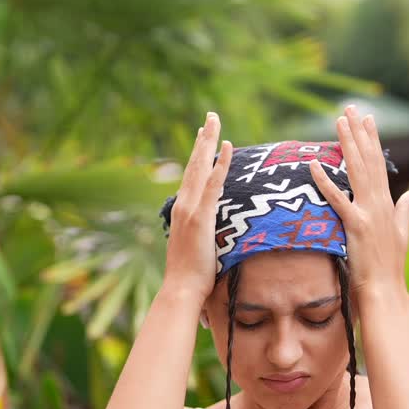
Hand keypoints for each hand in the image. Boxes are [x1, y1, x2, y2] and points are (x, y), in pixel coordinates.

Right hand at [162, 112, 233, 302]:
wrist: (180, 290)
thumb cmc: (190, 278)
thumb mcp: (195, 250)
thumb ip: (200, 237)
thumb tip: (208, 238)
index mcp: (182, 212)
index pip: (191, 177)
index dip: (198, 155)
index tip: (204, 137)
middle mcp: (183, 206)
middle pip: (193, 165)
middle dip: (203, 139)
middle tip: (210, 118)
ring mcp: (191, 210)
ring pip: (200, 168)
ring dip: (209, 142)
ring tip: (214, 121)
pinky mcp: (201, 217)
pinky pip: (213, 185)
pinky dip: (220, 164)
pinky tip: (228, 147)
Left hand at [308, 105, 408, 295]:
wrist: (386, 291)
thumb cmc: (389, 267)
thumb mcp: (401, 233)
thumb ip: (406, 209)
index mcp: (387, 204)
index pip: (378, 165)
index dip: (372, 140)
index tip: (367, 119)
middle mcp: (379, 203)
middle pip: (368, 161)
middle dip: (359, 133)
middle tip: (350, 108)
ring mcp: (368, 213)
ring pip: (356, 171)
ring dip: (347, 144)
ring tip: (338, 121)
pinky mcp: (355, 226)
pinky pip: (337, 199)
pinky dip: (325, 182)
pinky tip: (314, 165)